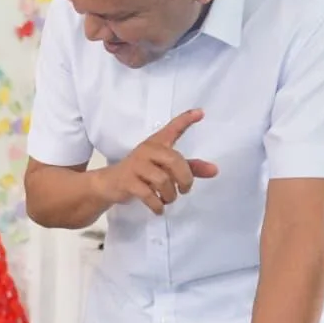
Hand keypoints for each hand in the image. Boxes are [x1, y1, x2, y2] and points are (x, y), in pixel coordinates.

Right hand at [91, 109, 218, 213]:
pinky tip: (159, 209)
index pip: (172, 129)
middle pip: (174, 161)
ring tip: (168, 200)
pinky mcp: (128, 181)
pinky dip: (157, 205)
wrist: (108, 183)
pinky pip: (149, 195)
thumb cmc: (141, 173)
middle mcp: (147, 151)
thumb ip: (189, 168)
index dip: (185, 120)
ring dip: (170, 196)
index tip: (200, 113)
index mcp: (157, 144)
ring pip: (163, 181)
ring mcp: (136, 166)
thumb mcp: (164, 168)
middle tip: (185, 190)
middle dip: (185, 179)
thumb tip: (214, 170)